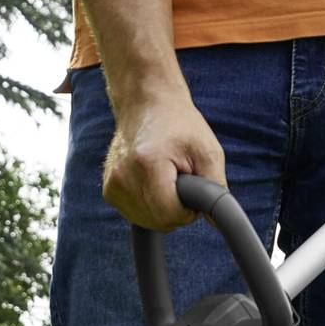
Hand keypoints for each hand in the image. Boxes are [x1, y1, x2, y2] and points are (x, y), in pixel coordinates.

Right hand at [101, 78, 225, 230]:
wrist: (146, 103)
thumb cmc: (180, 125)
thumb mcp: (208, 151)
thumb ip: (215, 189)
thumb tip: (214, 222)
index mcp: (147, 165)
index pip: (169, 215)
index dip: (188, 210)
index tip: (192, 189)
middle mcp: (122, 176)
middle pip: (158, 222)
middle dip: (176, 209)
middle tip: (181, 179)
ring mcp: (112, 184)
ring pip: (147, 222)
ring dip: (162, 208)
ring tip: (165, 177)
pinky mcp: (109, 190)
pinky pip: (136, 215)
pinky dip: (149, 205)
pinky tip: (152, 182)